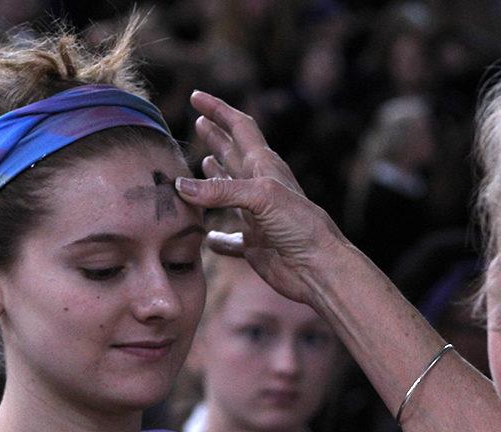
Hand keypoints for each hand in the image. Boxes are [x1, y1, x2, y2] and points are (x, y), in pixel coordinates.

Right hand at [175, 90, 347, 303]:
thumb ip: (221, 190)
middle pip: (233, 154)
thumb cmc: (300, 226)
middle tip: (198, 122)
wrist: (319, 267)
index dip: (218, 110)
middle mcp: (259, 188)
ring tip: (201, 163)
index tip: (196, 96)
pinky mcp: (253, 245)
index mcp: (264, 167)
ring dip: (215, 177)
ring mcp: (256, 217)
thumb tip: (180, 186)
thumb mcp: (261, 197)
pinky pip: (229, 238)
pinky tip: (207, 237)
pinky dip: (217, 237)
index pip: (240, 128)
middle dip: (216, 137)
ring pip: (229, 192)